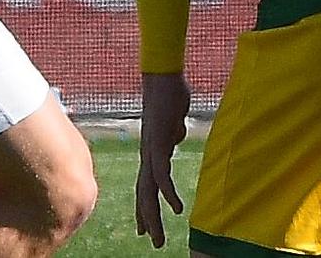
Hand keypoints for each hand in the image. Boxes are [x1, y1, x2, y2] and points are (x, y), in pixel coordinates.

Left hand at [136, 72, 190, 247]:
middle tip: (153, 242)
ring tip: (157, 237)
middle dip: (147, 220)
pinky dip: (168, 193)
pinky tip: (176, 208)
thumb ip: (172, 134)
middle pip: (144, 195)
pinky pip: (163, 175)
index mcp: (151, 153)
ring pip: (149, 191)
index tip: (143, 229)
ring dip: (153, 216)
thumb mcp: (172, 122)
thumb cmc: (168, 98)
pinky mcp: (159, 144)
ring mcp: (152, 151)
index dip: (144, 209)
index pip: (145, 187)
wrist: (163, 79)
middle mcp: (148, 156)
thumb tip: (176, 137)